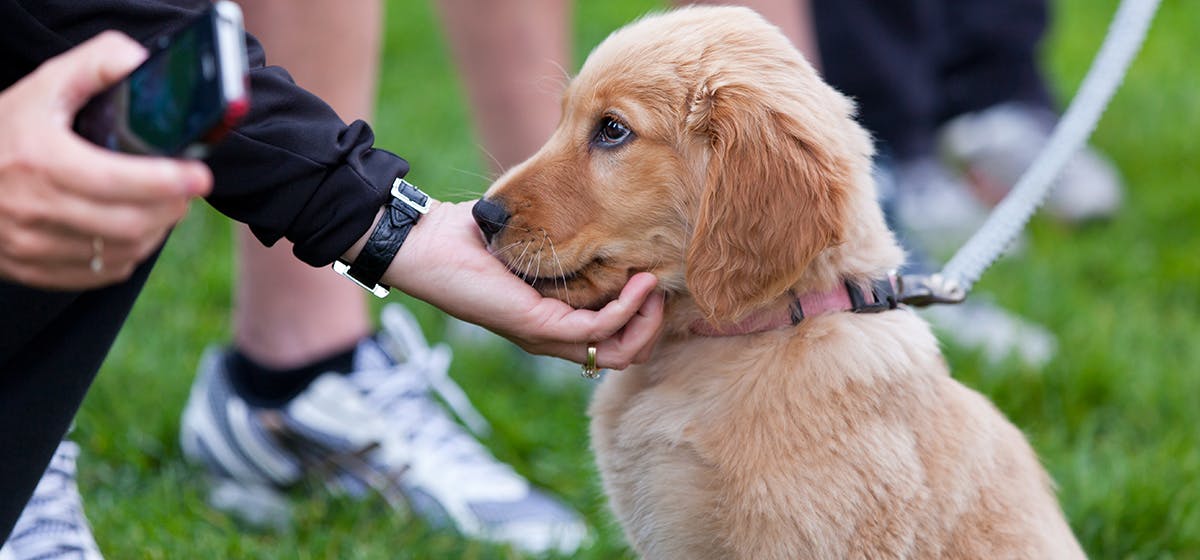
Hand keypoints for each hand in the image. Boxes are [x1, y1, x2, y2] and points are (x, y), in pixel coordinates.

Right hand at [0, 31, 211, 289]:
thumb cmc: (5, 132)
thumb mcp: (41, 89)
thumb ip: (91, 67)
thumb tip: (137, 60)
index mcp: (39, 160)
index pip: (114, 180)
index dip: (165, 181)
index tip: (199, 176)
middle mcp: (34, 208)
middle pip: (128, 223)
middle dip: (171, 206)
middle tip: (186, 189)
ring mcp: (33, 245)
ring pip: (122, 251)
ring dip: (156, 229)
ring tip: (165, 205)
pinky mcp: (35, 270)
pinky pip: (103, 272)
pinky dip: (131, 252)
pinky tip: (136, 228)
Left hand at [384, 200, 664, 368]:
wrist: (430, 245)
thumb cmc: (472, 238)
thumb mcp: (532, 241)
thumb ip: (565, 243)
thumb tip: (598, 219)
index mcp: (554, 322)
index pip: (614, 340)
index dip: (644, 318)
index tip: (657, 281)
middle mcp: (554, 337)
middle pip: (626, 355)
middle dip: (654, 325)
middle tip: (662, 288)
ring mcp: (547, 336)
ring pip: (620, 351)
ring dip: (648, 319)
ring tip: (655, 284)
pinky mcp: (539, 326)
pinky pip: (600, 328)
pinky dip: (628, 307)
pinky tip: (638, 281)